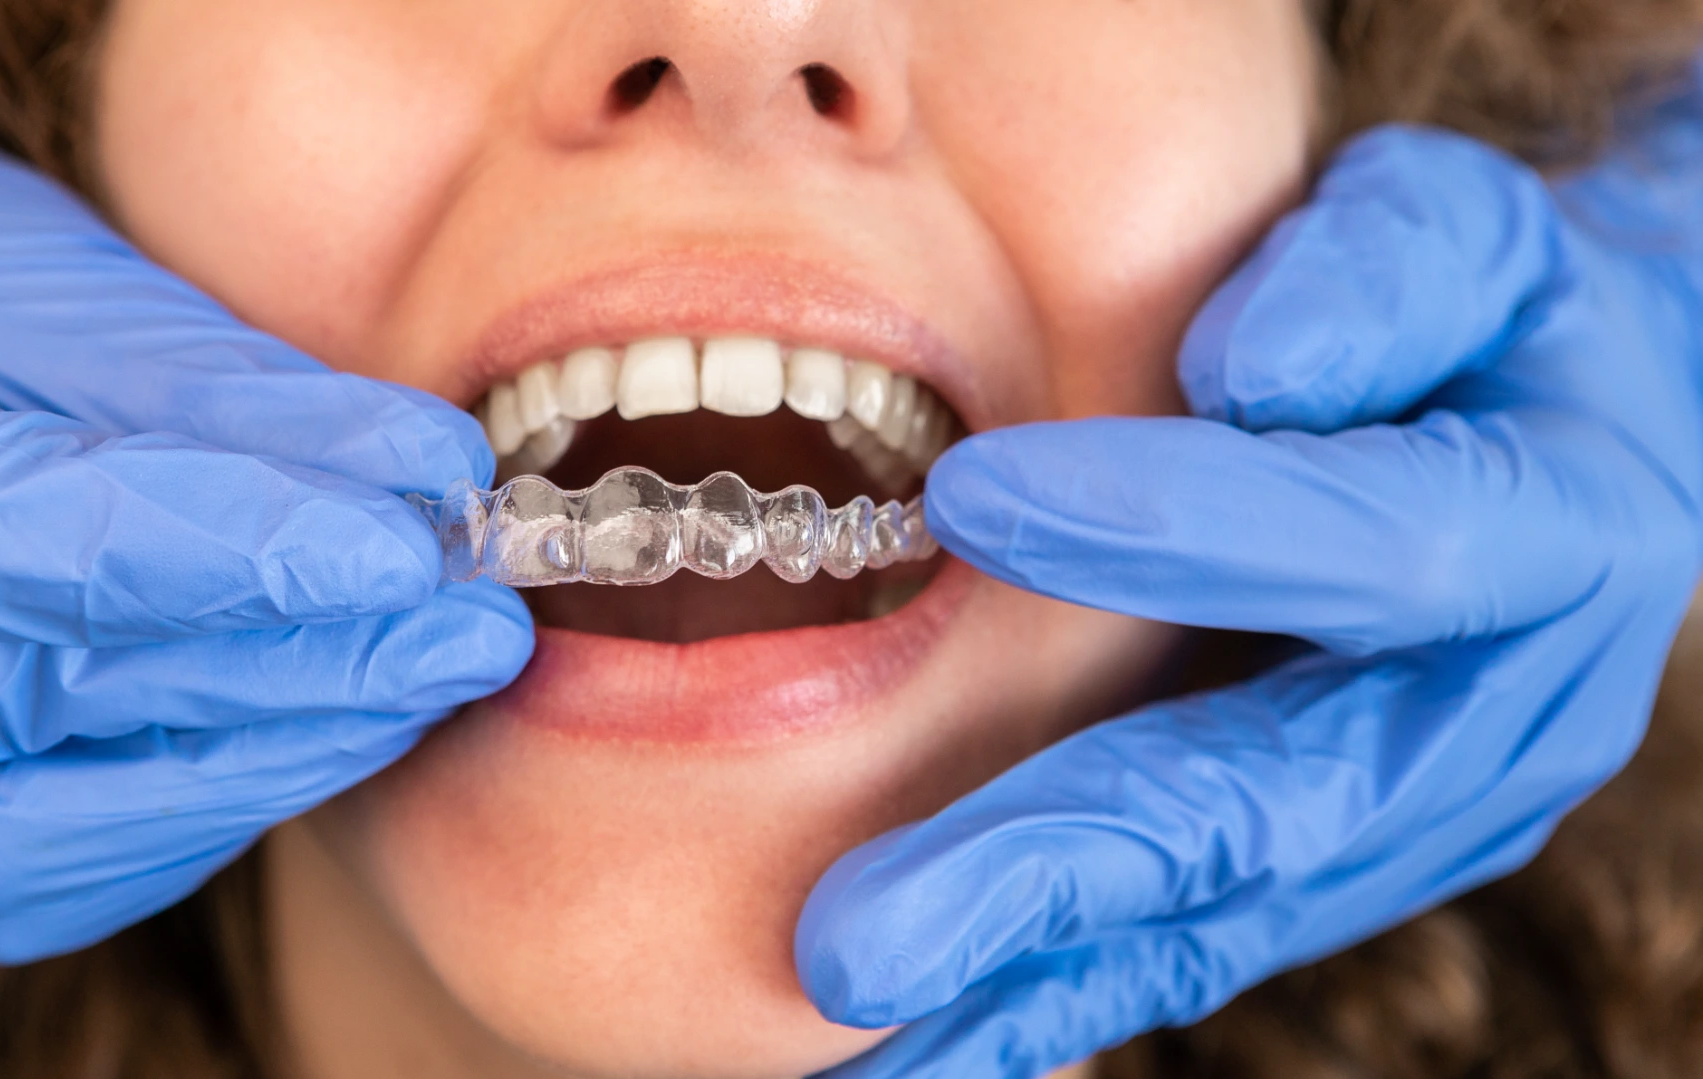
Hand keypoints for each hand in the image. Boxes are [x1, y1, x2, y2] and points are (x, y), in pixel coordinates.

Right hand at [0, 24, 532, 960]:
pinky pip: (8, 877)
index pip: (6, 542)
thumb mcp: (8, 272)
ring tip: (414, 688)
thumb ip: (200, 388)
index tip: (409, 544)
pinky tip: (309, 745)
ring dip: (254, 764)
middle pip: (29, 709)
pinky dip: (181, 814)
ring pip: (19, 837)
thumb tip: (421, 474)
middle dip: (284, 676)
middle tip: (465, 629)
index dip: (231, 556)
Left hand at [797, 102, 1702, 1076]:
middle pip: (1265, 808)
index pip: (1370, 545)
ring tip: (854, 1028)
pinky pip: (1189, 943)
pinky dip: (1049, 995)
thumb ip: (1382, 280)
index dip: (1182, 522)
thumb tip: (1247, 371)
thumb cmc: (1486, 322)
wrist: (1579, 448)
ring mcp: (1411, 823)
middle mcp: (1491, 722)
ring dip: (1024, 979)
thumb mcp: (1466, 240)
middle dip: (1054, 863)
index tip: (973, 494)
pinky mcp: (1332, 869)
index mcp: (1551, 536)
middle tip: (855, 939)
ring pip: (1214, 918)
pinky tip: (916, 1043)